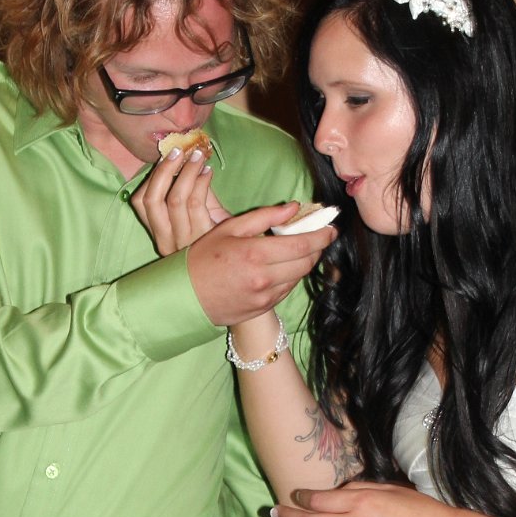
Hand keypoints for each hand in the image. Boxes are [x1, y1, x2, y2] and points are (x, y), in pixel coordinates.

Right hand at [132, 146, 229, 254]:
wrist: (240, 254)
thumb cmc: (218, 232)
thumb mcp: (198, 211)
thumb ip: (188, 188)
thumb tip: (183, 157)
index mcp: (160, 234)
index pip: (139, 203)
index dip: (151, 176)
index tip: (167, 157)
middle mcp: (166, 242)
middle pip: (151, 200)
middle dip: (163, 170)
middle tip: (178, 151)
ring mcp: (184, 243)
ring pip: (175, 199)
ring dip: (187, 172)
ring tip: (198, 157)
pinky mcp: (204, 239)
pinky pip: (196, 202)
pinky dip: (201, 182)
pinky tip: (208, 172)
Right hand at [187, 205, 334, 326]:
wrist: (184, 297)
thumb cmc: (202, 258)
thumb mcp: (228, 229)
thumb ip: (264, 216)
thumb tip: (293, 208)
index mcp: (255, 254)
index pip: (302, 245)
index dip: (322, 236)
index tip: (331, 228)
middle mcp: (264, 278)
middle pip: (306, 262)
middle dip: (318, 248)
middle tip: (320, 236)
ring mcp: (265, 296)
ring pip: (299, 277)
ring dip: (305, 262)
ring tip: (300, 248)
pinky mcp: (263, 308)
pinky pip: (286, 289)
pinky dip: (290, 276)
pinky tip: (282, 266)